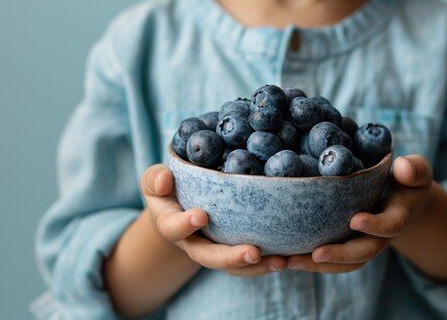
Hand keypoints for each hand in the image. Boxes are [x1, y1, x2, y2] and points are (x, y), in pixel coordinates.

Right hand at [141, 164, 286, 275]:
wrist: (178, 208)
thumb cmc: (167, 190)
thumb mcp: (154, 182)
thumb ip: (155, 180)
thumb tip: (164, 179)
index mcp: (172, 225)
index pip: (174, 228)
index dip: (185, 224)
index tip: (200, 215)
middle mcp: (193, 244)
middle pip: (209, 257)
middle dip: (231, 257)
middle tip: (253, 253)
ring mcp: (215, 250)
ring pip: (234, 266)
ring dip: (258, 267)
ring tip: (283, 261)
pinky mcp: (234, 250)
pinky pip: (251, 263)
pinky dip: (270, 262)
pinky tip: (292, 256)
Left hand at [286, 154, 435, 272]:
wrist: (401, 201)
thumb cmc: (405, 180)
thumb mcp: (414, 172)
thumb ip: (413, 170)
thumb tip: (402, 167)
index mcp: (397, 217)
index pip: (391, 226)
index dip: (375, 225)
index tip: (355, 219)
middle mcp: (379, 237)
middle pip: (363, 253)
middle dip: (340, 255)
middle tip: (317, 254)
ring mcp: (361, 244)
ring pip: (343, 263)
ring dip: (316, 265)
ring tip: (289, 261)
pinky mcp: (344, 245)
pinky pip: (328, 259)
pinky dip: (307, 261)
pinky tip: (282, 258)